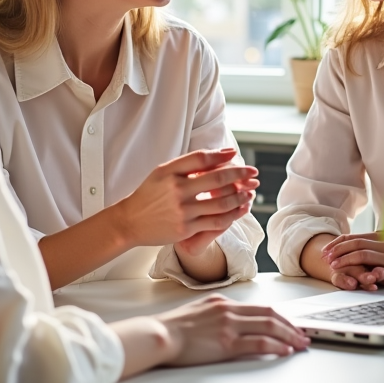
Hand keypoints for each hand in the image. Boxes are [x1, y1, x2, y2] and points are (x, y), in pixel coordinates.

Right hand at [114, 149, 258, 248]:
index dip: (221, 155)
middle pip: (216, 178)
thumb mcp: (162, 172)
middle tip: (253, 172)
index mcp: (170, 172)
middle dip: (239, 174)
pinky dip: (232, 215)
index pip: (201, 158)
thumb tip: (217, 155)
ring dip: (240, 196)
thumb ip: (186, 164)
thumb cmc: (149, 194)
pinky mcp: (186, 229)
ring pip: (220, 202)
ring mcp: (182, 211)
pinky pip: (216, 221)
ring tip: (250, 191)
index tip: (235, 153)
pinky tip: (240, 209)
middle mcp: (177, 190)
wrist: (130, 221)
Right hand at [155, 294, 309, 364]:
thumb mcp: (198, 310)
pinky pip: (258, 343)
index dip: (278, 316)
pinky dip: (275, 346)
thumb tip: (232, 320)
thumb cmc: (173, 327)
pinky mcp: (226, 343)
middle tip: (302, 334)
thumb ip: (217, 313)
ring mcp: (229, 325)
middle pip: (269, 314)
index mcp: (222, 302)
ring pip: (268, 326)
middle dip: (289, 325)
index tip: (288, 324)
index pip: (258, 307)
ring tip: (300, 343)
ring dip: (288, 335)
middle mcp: (229, 310)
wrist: (160, 334)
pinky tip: (284, 350)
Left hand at [322, 232, 383, 286]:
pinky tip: (357, 276)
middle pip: (355, 242)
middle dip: (337, 250)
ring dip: (345, 259)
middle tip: (325, 257)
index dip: (339, 242)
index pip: (355, 236)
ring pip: (363, 253)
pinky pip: (379, 269)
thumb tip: (361, 246)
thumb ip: (380, 245)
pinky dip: (368, 272)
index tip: (327, 248)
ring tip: (334, 266)